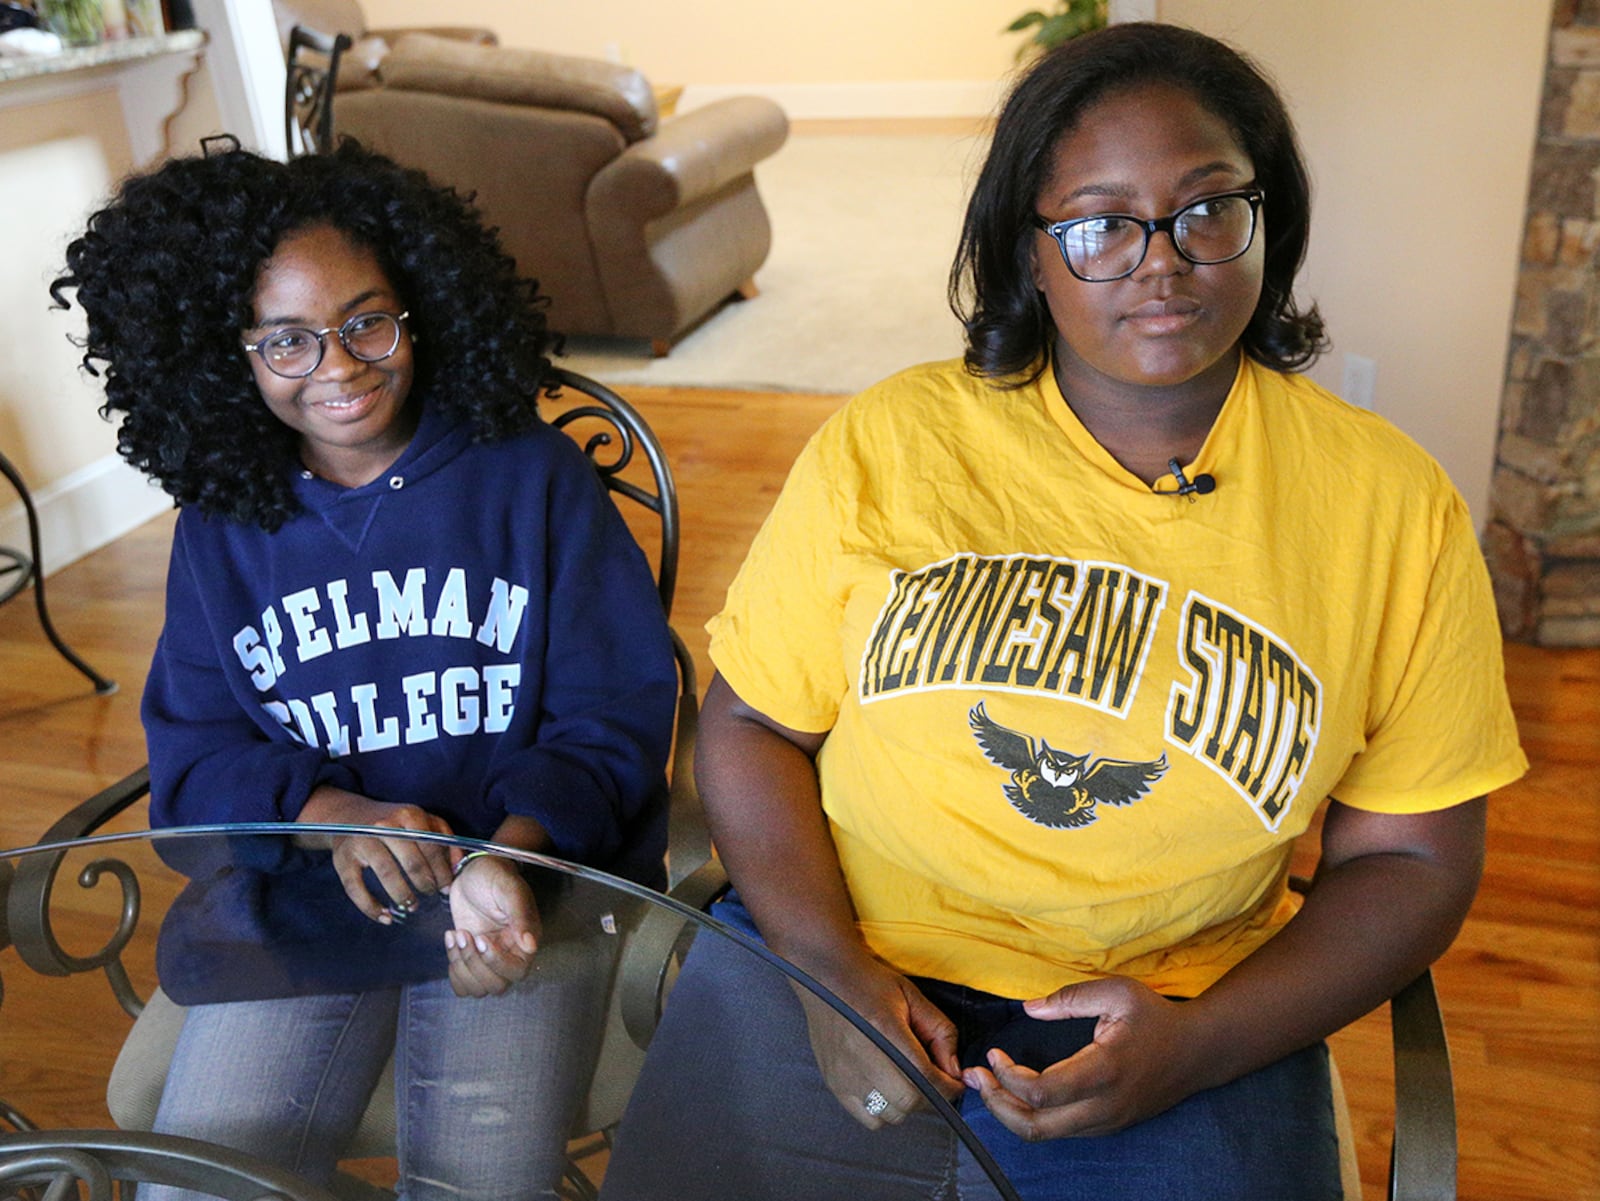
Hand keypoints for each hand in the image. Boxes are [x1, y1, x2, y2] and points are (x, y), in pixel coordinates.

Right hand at [319, 799, 456, 922]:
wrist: (347, 816)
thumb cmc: (392, 822)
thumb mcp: (421, 819)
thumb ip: (444, 837)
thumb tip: (459, 865)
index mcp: (408, 815)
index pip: (432, 848)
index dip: (441, 872)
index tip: (447, 888)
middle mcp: (384, 826)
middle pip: (412, 863)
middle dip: (425, 885)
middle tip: (430, 896)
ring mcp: (362, 842)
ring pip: (387, 874)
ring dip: (403, 896)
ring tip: (412, 906)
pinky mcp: (343, 860)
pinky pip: (356, 889)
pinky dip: (371, 908)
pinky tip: (385, 918)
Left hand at [445, 854, 539, 996]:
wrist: (473, 872)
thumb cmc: (494, 876)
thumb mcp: (509, 889)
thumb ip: (521, 915)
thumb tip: (531, 945)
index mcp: (525, 941)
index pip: (517, 971)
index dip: (496, 962)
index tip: (481, 937)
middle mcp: (510, 955)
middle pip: (496, 986)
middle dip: (474, 964)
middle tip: (465, 934)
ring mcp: (488, 960)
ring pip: (478, 989)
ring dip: (461, 967)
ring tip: (456, 936)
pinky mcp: (470, 959)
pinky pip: (463, 985)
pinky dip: (453, 971)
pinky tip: (452, 942)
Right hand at [795, 955, 963, 1130]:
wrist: (826, 978)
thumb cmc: (871, 983)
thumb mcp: (913, 998)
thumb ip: (940, 1033)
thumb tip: (953, 1071)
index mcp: (884, 1029)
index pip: (925, 1077)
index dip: (948, 1086)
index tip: (956, 1083)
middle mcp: (861, 1056)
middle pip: (908, 1101)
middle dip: (929, 1095)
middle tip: (932, 1079)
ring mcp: (844, 1074)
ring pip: (890, 1114)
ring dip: (907, 1104)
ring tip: (906, 1081)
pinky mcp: (834, 1084)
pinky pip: (868, 1118)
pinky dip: (883, 1111)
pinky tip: (885, 1088)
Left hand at [962, 976, 1200, 1138]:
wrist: (1198, 1052)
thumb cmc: (1156, 1018)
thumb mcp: (1116, 992)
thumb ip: (1069, 997)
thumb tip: (1028, 1007)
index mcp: (1103, 1071)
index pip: (1040, 1093)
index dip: (1007, 1077)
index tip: (993, 1053)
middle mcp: (1103, 1106)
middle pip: (1035, 1126)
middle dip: (996, 1104)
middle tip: (974, 1078)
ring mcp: (1106, 1121)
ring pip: (1045, 1135)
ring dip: (1010, 1112)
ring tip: (988, 1085)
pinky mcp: (1106, 1125)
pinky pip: (1060, 1130)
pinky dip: (1031, 1116)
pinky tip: (1016, 1092)